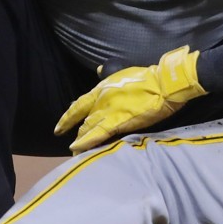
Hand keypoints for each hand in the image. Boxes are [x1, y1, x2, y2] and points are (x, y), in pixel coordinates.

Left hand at [55, 47, 206, 153]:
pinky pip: (97, 134)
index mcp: (101, 88)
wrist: (162, 85)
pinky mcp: (117, 121)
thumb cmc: (147, 79)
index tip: (60, 127)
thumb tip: (99, 70)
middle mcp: (101, 100)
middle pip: (83, 120)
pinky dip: (85, 142)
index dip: (68, 117)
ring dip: (80, 141)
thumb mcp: (123, 72)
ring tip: (76, 153)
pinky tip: (77, 149)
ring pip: (88, 129)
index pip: (79, 105)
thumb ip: (109, 75)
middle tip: (72, 145)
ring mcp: (108, 111)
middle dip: (76, 133)